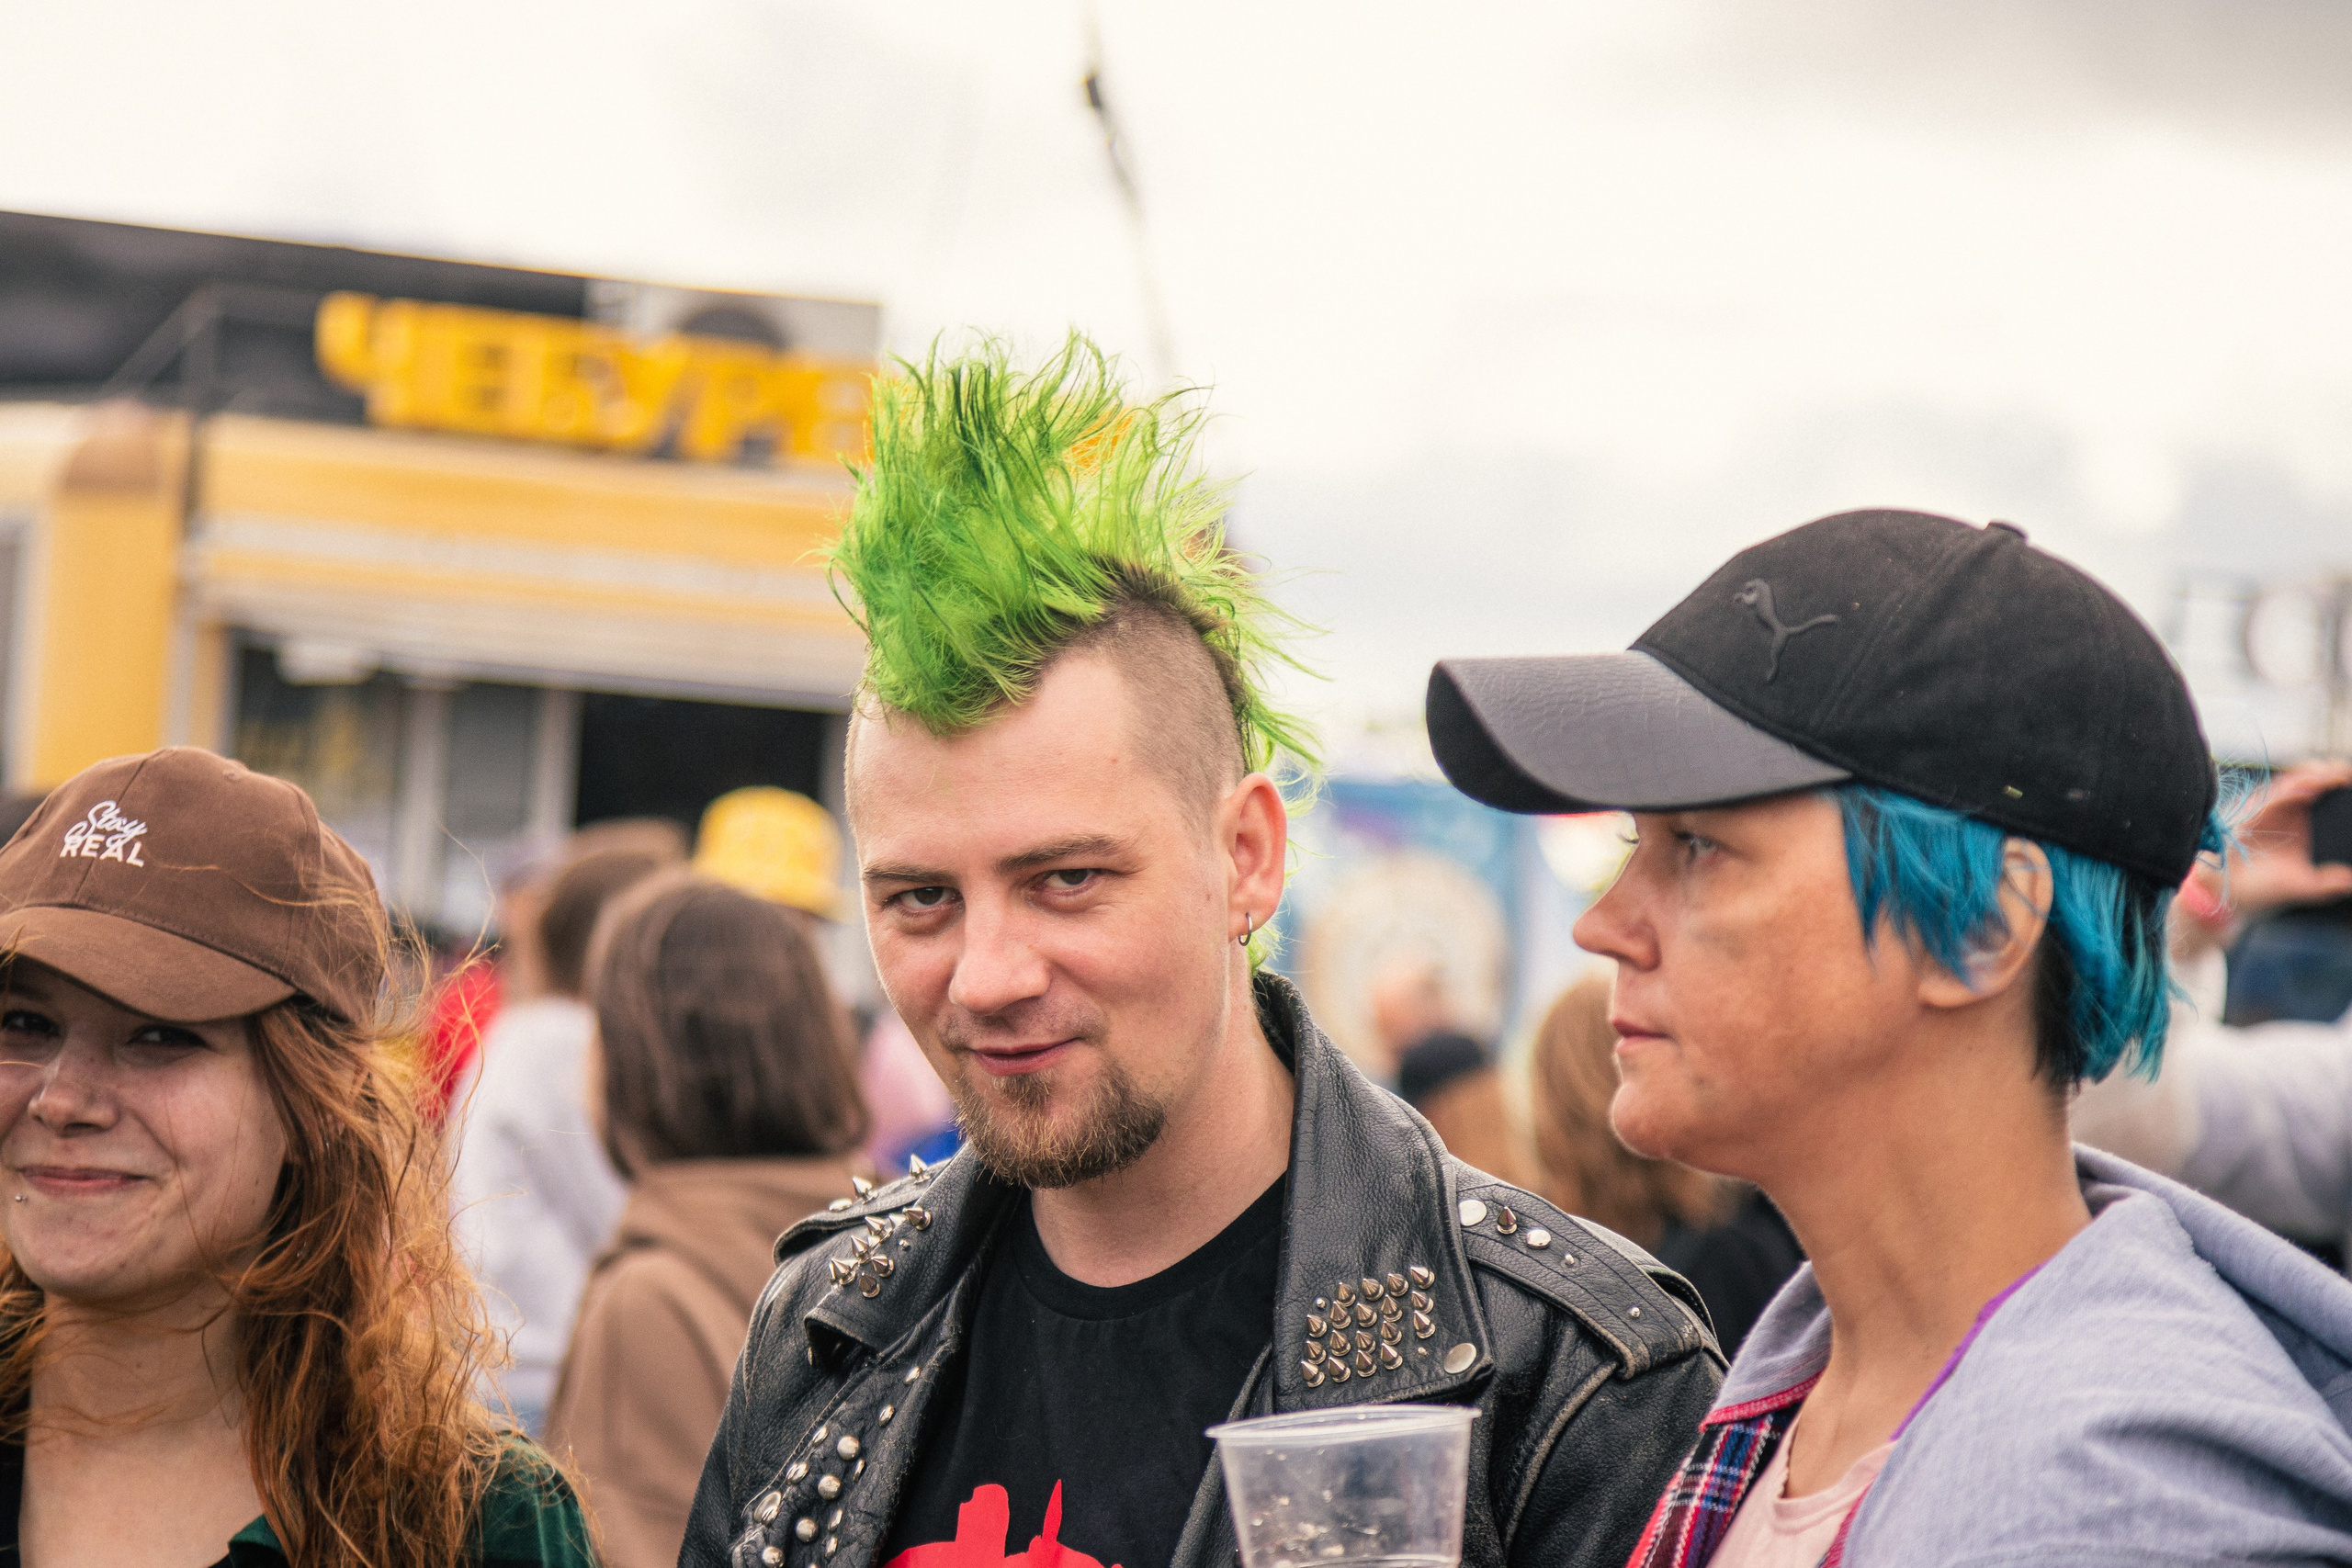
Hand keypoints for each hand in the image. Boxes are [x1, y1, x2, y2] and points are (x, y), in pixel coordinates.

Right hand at [2202, 760, 2351, 918]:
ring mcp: (2265, 808)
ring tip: (2331, 777)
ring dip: (2310, 776)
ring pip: (2289, 781)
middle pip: (2304, 776)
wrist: (2231, 893)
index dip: (2332, 780)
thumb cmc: (2262, 886)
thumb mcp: (2304, 885)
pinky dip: (2290, 792)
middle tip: (2343, 773)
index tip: (2349, 780)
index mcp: (2297, 818)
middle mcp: (2281, 809)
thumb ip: (2329, 883)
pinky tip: (2309, 791)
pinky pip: (2271, 797)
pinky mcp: (2250, 813)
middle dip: (2325, 771)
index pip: (2317, 788)